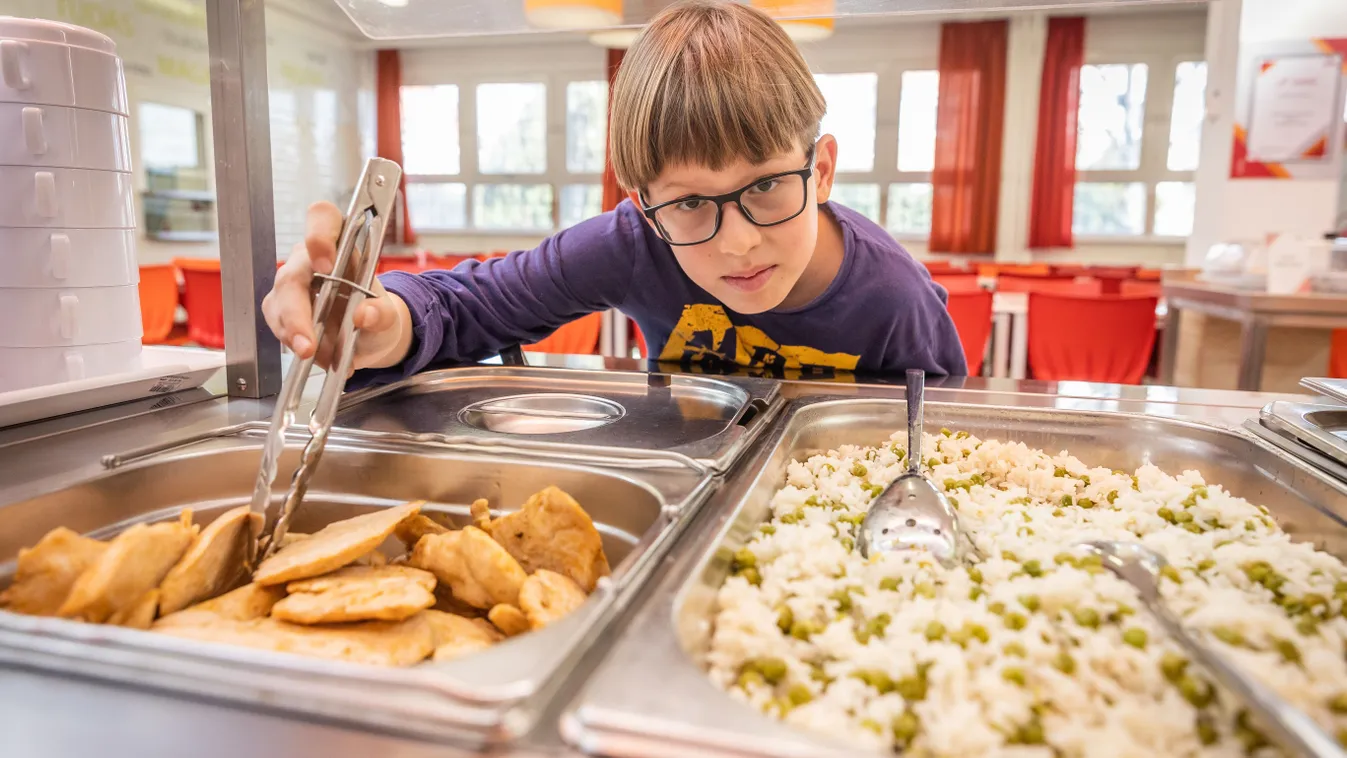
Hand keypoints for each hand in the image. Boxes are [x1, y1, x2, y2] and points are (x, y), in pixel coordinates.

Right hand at [263, 201, 413, 371]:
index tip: (327, 265)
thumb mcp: (388, 315)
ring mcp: (291, 284)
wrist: (369, 336)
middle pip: (291, 275)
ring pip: (278, 303)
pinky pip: (278, 324)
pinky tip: (316, 356)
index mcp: (340, 242)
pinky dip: (296, 344)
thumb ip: (382, 314)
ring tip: (315, 357)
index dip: (319, 237)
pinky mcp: (281, 309)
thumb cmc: (376, 313)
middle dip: (297, 313)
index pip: (322, 219)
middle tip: (308, 345)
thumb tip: (364, 315)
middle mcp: (309, 258)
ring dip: (294, 334)